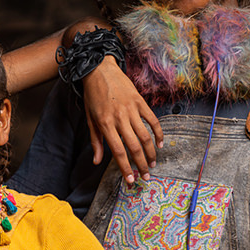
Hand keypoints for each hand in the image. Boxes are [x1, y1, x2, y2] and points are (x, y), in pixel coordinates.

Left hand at [80, 57, 161, 183]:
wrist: (99, 70)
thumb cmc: (92, 96)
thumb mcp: (90, 119)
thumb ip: (95, 141)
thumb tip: (97, 161)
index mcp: (105, 124)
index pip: (118, 151)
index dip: (125, 167)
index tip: (130, 180)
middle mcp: (119, 118)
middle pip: (134, 147)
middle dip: (141, 164)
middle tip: (145, 176)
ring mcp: (131, 109)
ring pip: (145, 136)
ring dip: (151, 153)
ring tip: (152, 164)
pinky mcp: (140, 101)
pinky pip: (152, 120)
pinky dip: (158, 133)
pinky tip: (160, 144)